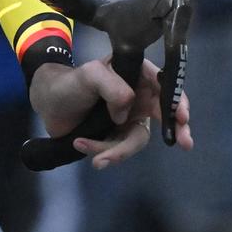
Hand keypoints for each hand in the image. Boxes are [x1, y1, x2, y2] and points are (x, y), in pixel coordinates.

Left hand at [28, 58, 193, 167]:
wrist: (47, 103)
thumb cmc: (69, 82)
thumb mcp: (89, 75)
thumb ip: (111, 86)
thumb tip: (127, 111)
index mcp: (135, 74)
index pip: (164, 85)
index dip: (178, 100)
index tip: (182, 117)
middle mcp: (137, 95)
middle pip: (165, 114)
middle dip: (176, 130)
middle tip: (185, 143)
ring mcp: (129, 117)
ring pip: (137, 138)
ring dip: (118, 150)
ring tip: (96, 157)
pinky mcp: (116, 135)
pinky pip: (119, 148)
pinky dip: (102, 151)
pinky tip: (81, 145)